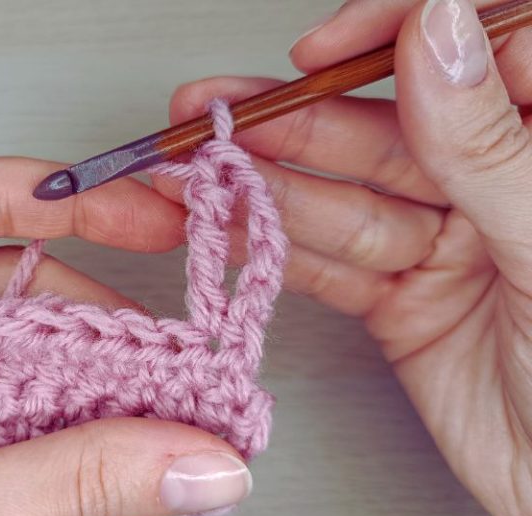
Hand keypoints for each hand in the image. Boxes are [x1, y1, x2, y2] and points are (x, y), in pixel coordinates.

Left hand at [0, 157, 253, 515]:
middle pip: (5, 278)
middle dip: (95, 322)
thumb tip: (190, 461)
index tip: (156, 217)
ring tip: (145, 409)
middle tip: (169, 356)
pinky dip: (41, 410)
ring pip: (3, 339)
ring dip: (75, 375)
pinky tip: (86, 437)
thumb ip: (70, 482)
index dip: (80, 201)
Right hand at [157, 0, 531, 515]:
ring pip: (343, 198)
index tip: (330, 46)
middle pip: (386, 126)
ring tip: (204, 169)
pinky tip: (233, 223)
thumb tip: (437, 35)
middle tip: (223, 114)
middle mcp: (497, 186)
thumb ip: (487, 145)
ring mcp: (444, 243)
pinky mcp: (401, 298)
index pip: (480, 48)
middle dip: (295, 121)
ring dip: (267, 184)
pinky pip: (330, 263)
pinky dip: (277, 248)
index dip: (396, 32)